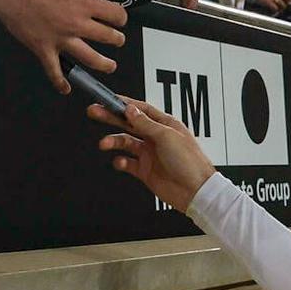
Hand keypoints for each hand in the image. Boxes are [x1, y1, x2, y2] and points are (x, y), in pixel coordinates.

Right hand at [0, 0, 127, 92]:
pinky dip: (61, 82)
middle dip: (116, 40)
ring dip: (103, 64)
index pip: (116, 15)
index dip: (122, 17)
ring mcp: (61, 38)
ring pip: (90, 58)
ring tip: (109, 65)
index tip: (121, 18)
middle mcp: (77, 24)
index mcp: (85, 3)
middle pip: (108, 38)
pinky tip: (67, 88)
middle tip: (117, 40)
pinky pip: (55, 70)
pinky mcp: (44, 48)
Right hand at [93, 98, 217, 211]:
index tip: (108, 98)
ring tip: (104, 143)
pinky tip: (120, 161)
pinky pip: (128, 163)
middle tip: (95, 111)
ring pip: (126, 143)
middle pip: (129, 123)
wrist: (195, 191)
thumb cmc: (190, 162)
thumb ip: (146, 123)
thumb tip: (131, 110)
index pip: (141, 109)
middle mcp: (156, 138)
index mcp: (165, 125)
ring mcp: (150, 154)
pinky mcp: (145, 170)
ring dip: (113, 141)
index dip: (125, 103)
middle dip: (111, 117)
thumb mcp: (166, 136)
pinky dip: (121, 161)